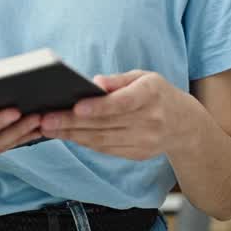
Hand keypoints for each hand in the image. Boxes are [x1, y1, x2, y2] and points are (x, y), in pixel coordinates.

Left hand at [39, 71, 192, 160]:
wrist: (184, 125)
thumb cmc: (157, 94)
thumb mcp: (144, 77)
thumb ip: (118, 80)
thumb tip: (95, 82)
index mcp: (151, 95)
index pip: (123, 103)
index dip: (99, 107)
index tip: (76, 107)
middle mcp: (149, 121)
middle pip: (106, 124)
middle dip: (72, 123)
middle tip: (45, 119)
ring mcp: (144, 141)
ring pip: (102, 141)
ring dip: (72, 135)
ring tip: (48, 128)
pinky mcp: (137, 154)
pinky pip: (106, 150)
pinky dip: (84, 143)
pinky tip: (67, 136)